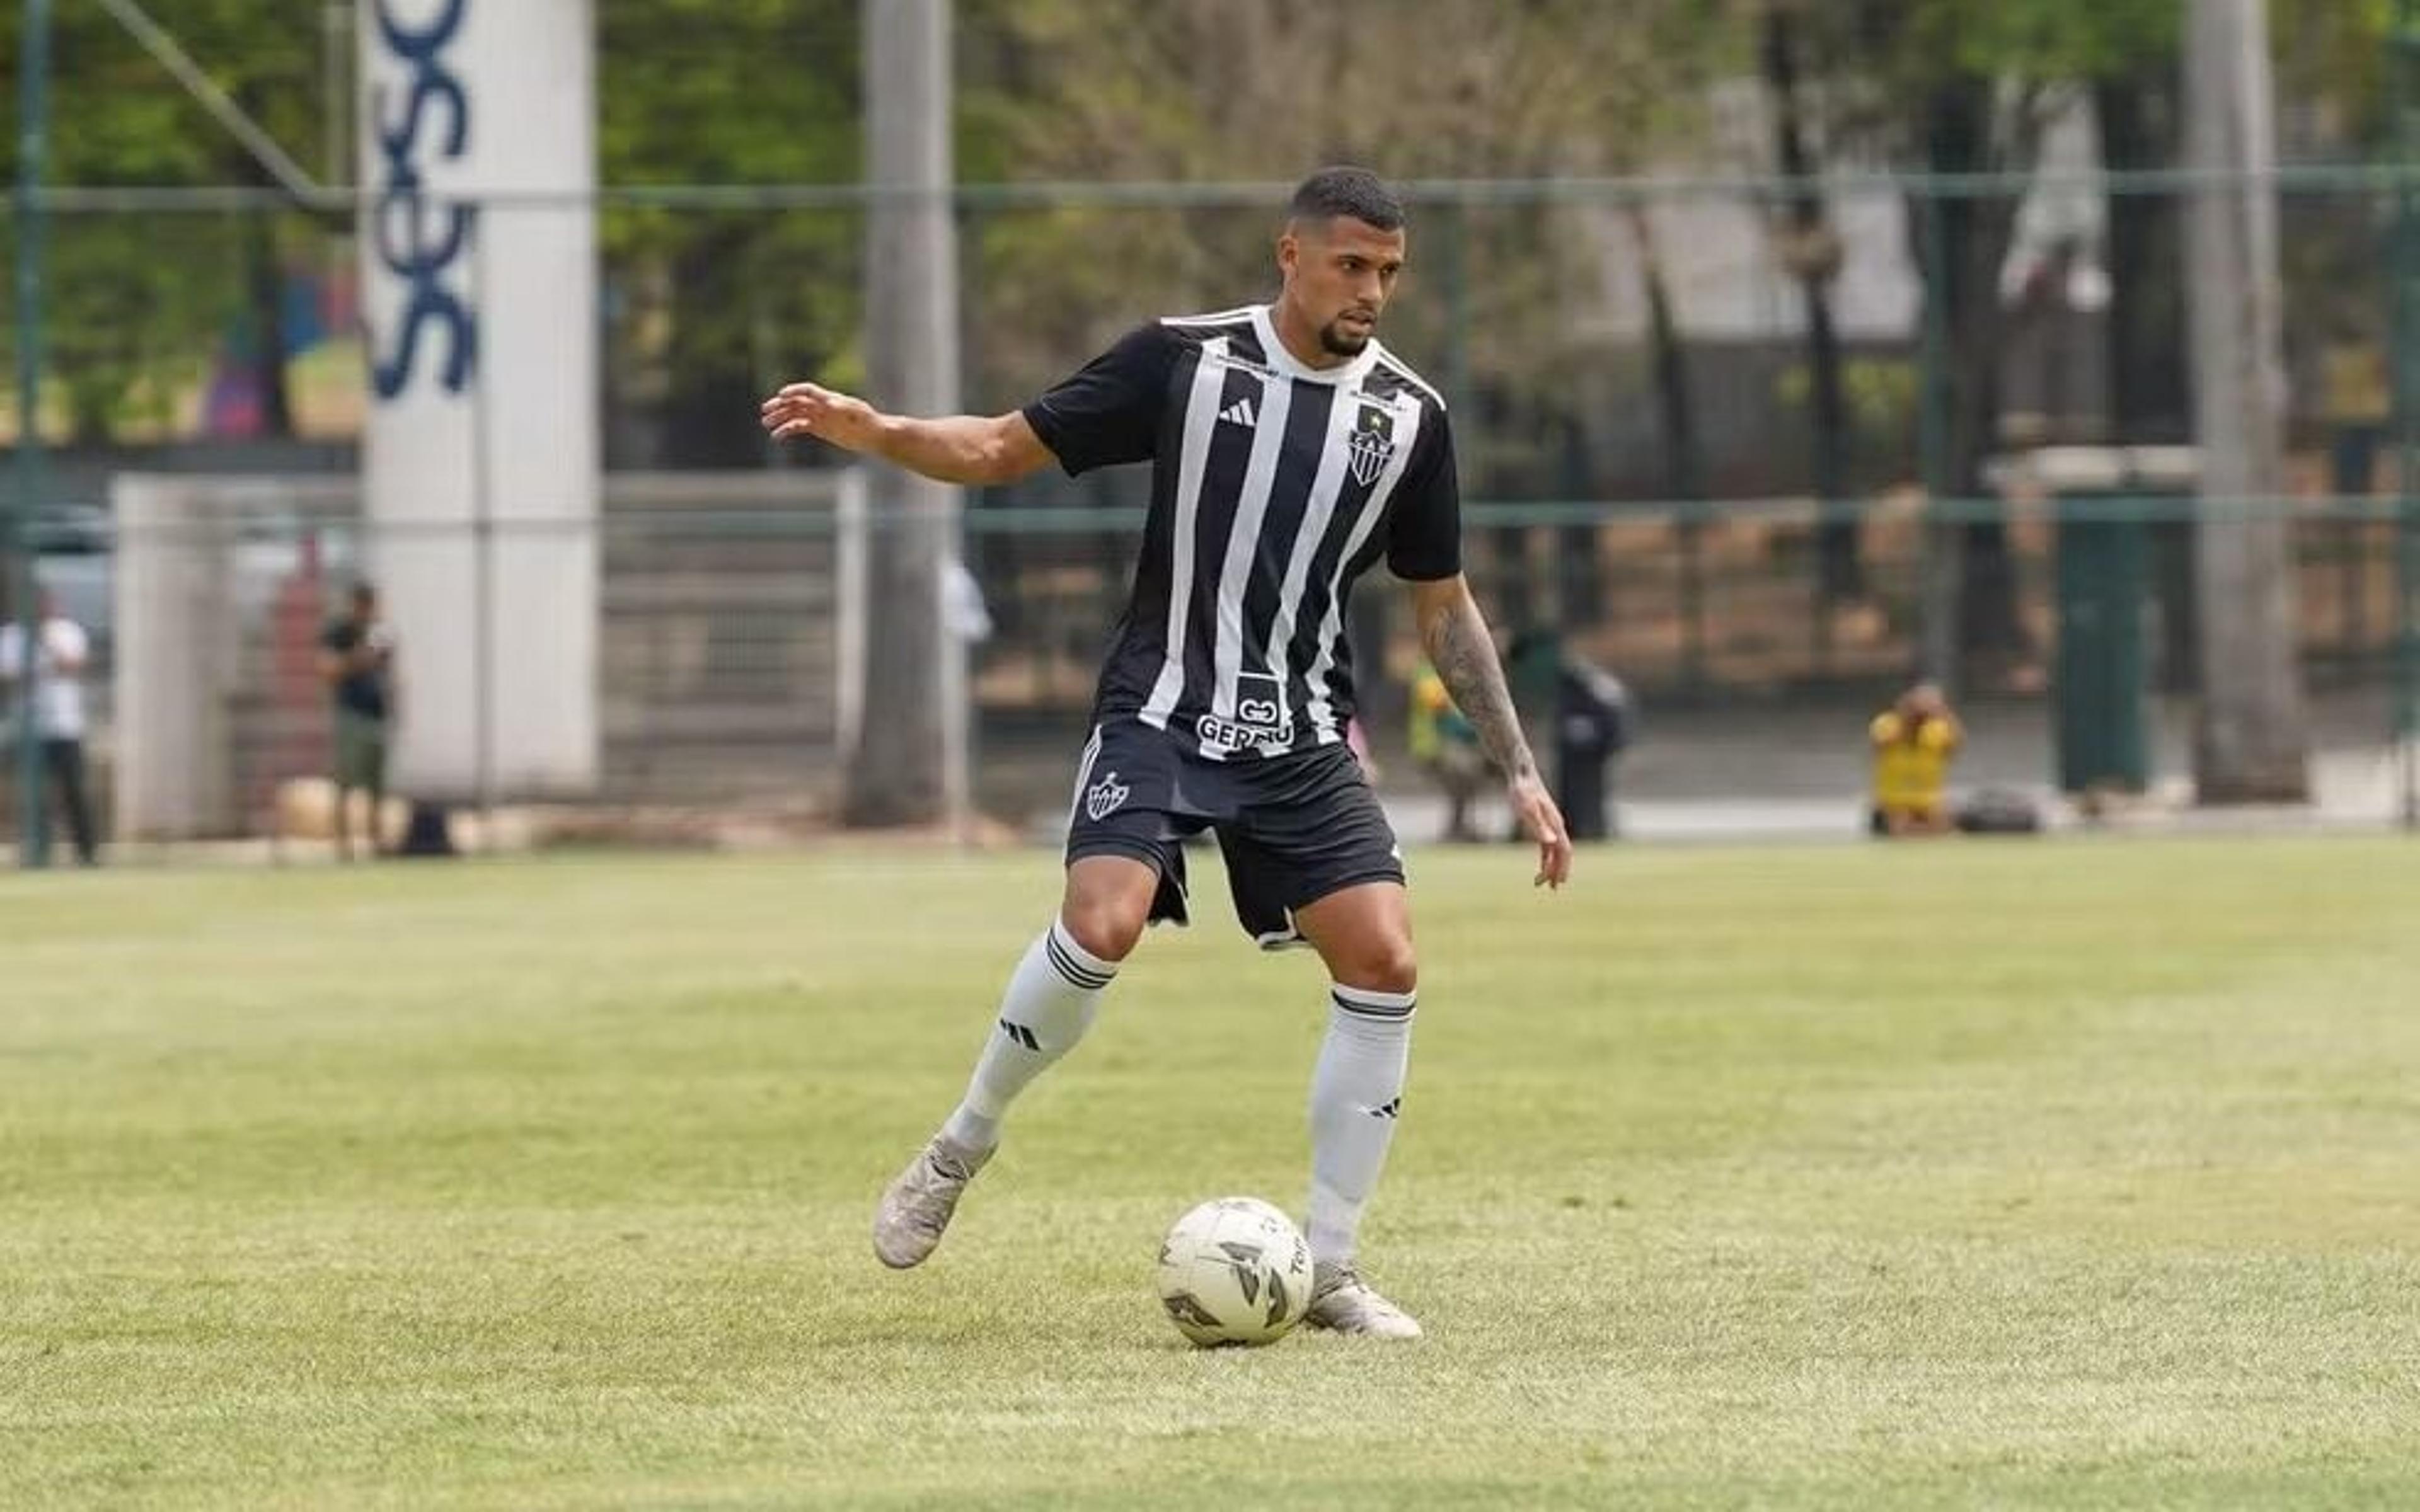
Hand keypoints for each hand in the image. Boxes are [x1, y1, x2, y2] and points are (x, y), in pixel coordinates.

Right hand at [760, 382, 885, 452]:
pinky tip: (777, 436)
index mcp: (829, 398)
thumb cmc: (868, 421)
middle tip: (765, 410)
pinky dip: (788, 430)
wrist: (873, 435)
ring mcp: (819, 417)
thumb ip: (843, 408)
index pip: (807, 391)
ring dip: (780, 417)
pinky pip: (799, 427)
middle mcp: (821, 406)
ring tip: (766, 424)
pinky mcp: (820, 428)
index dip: (793, 391)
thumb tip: (830, 405)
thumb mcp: (856, 414)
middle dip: (780, 405)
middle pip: (796, 402)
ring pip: (795, 414)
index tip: (781, 396)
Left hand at [1507, 772, 1571, 888]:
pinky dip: (1546, 858)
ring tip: (1545, 883)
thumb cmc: (1522, 790)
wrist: (1521, 773)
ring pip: (1555, 851)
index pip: (1564, 851)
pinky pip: (1547, 845)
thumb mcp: (1527, 809)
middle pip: (1562, 853)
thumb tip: (1550, 842)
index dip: (1562, 867)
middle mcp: (1556, 825)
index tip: (1557, 883)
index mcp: (1555, 824)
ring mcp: (1550, 824)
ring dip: (1552, 867)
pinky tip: (1541, 867)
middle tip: (1552, 889)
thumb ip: (1538, 826)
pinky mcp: (1541, 822)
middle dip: (1559, 871)